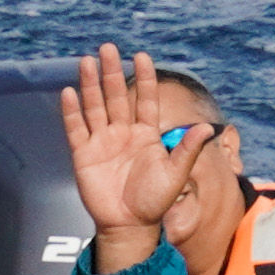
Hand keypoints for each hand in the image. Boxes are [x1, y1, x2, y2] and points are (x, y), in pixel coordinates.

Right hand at [56, 42, 196, 252]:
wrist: (129, 226)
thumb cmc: (154, 201)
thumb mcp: (176, 174)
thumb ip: (187, 150)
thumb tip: (205, 128)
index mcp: (145, 134)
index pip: (145, 99)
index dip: (143, 78)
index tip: (140, 55)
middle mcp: (123, 133)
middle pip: (115, 96)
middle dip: (111, 72)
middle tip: (107, 48)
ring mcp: (102, 142)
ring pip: (95, 107)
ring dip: (90, 85)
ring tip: (86, 61)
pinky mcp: (84, 155)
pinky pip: (76, 129)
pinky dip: (72, 111)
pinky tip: (69, 92)